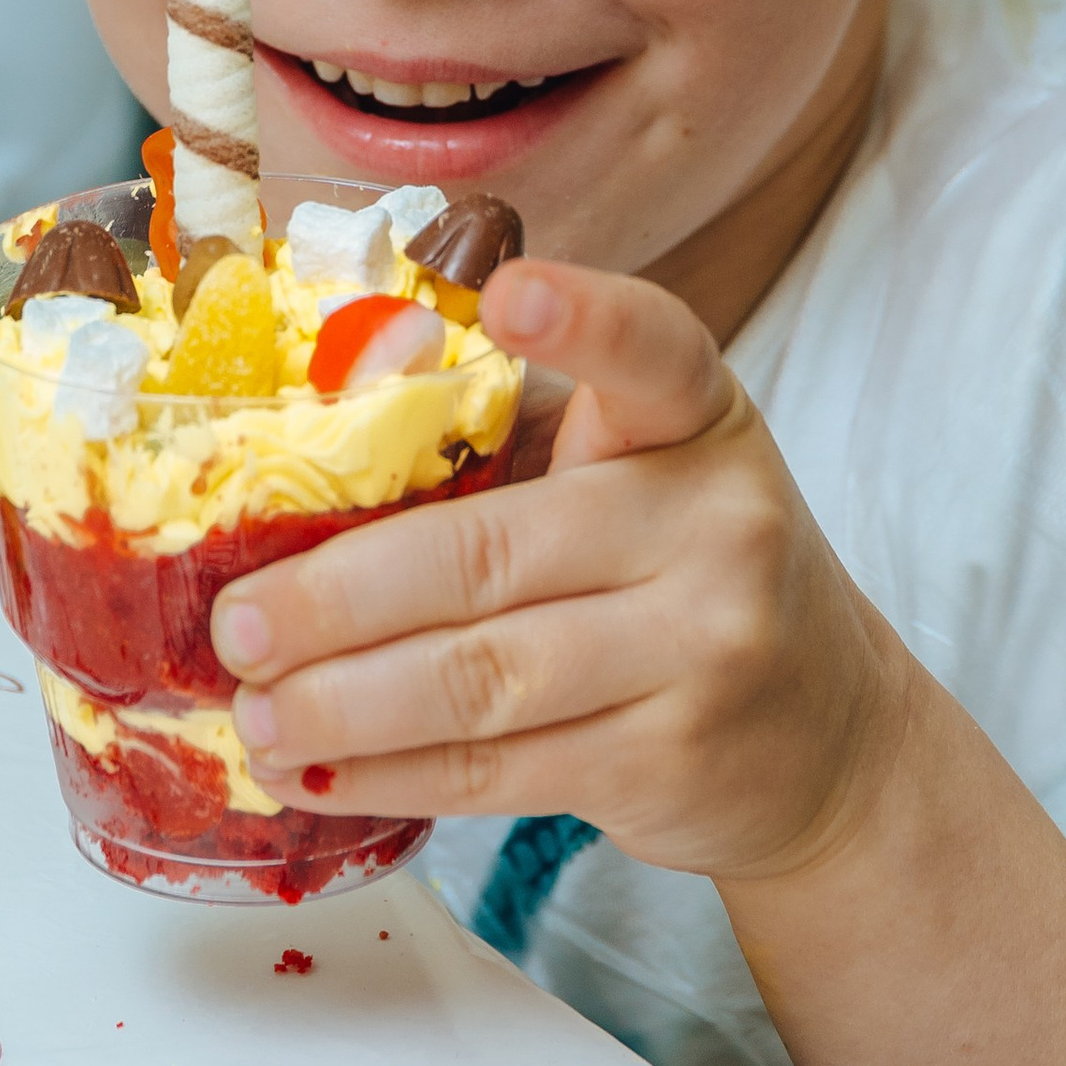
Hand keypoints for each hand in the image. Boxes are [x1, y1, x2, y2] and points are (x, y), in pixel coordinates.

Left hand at [209, 259, 918, 881]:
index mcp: (695, 417)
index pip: (651, 347)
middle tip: (237, 622)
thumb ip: (514, 446)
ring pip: (481, 677)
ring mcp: (703, 648)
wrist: (827, 732)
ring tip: (255, 712)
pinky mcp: (670, 758)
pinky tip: (320, 773)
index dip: (581, 316)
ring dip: (344, 703)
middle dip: (337, 598)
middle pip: (490, 554)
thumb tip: (289, 463)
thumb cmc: (684, 571)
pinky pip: (498, 768)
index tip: (508, 292)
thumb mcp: (640, 474)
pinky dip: (391, 773)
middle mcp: (715, 524)